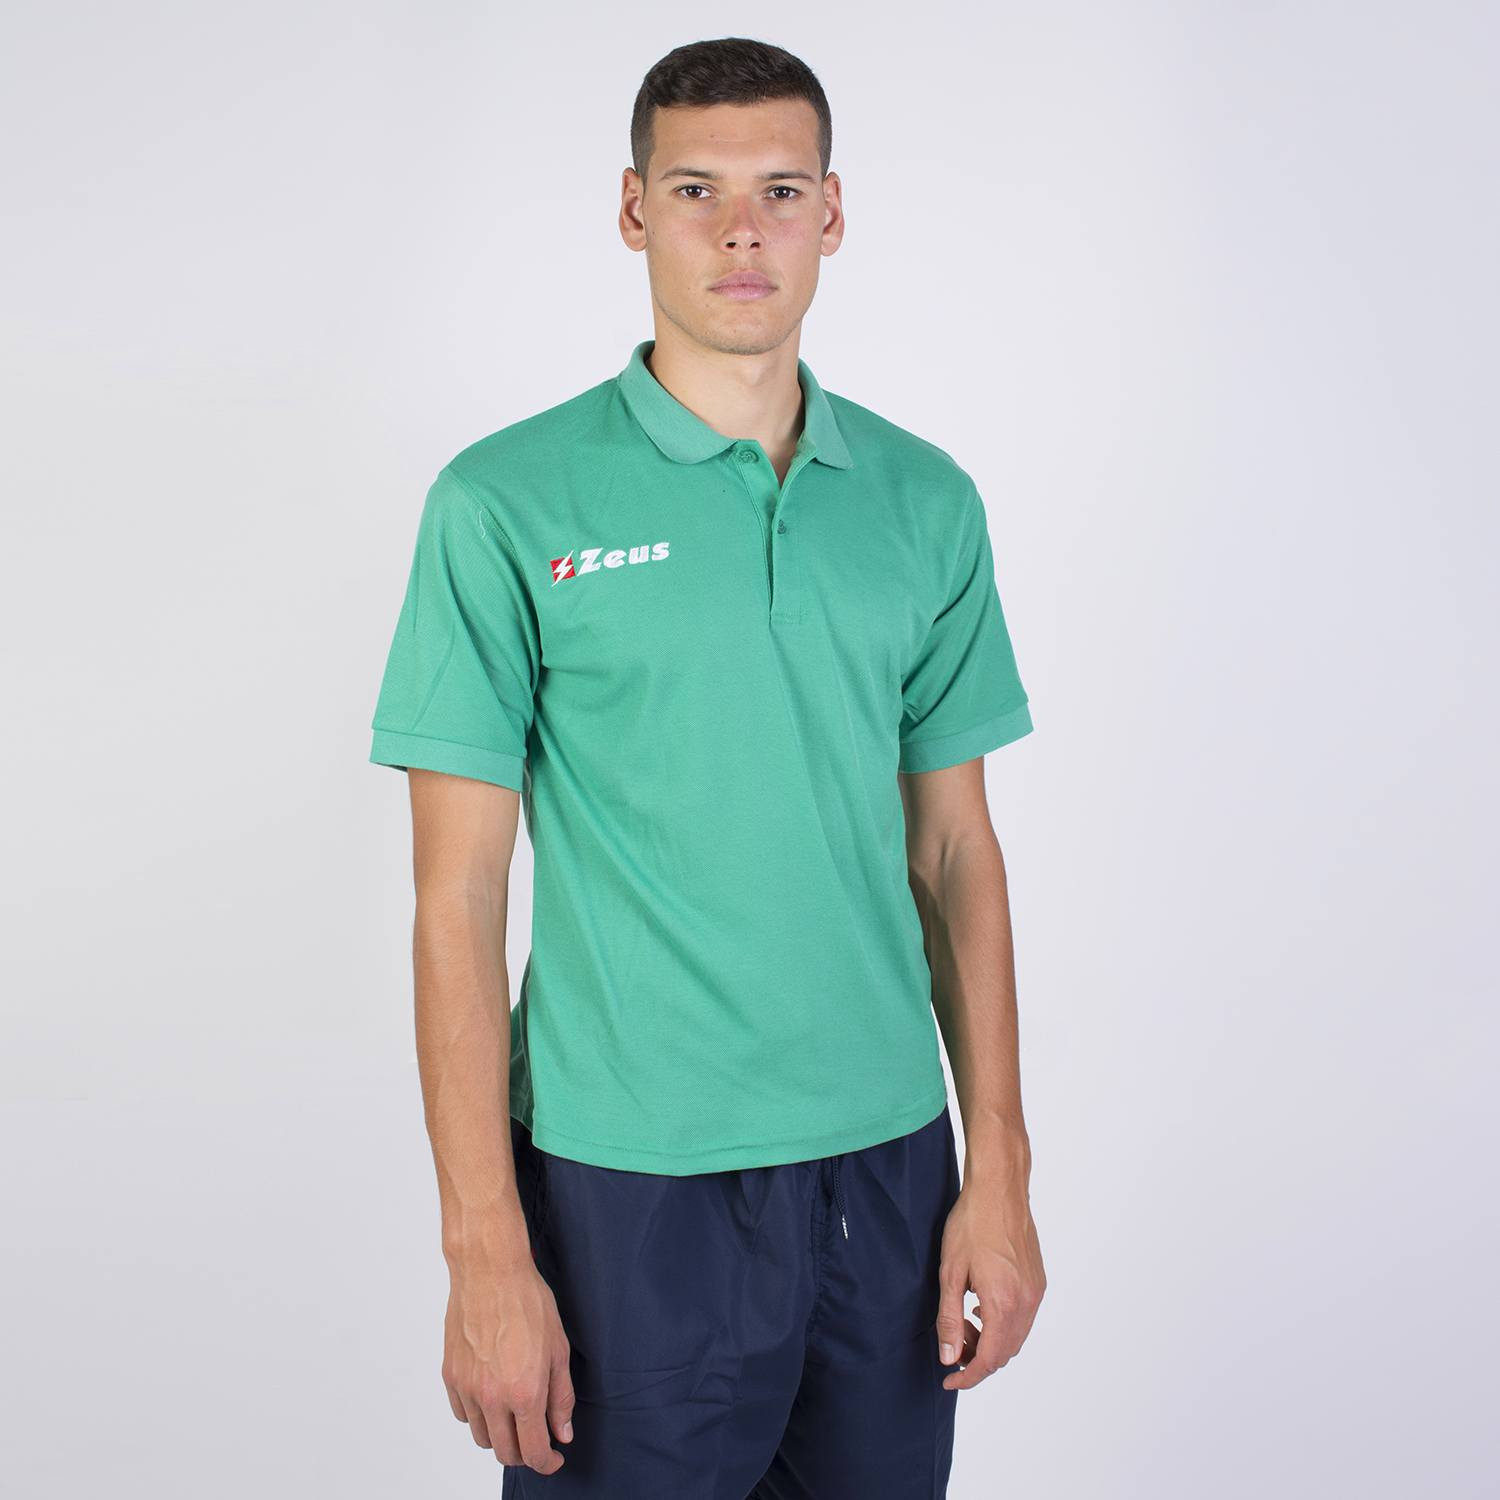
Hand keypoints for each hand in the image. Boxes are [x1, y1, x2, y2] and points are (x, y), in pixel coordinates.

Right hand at [443, 1254, 574, 1472]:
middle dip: (524, 1453)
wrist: (490, 1272)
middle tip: (536, 1438)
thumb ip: (561, 1397)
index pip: (532, 1451)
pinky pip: (462, 1414)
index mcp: (524, 1393)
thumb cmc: (528, 1302)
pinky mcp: (450, 1376)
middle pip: (504, 1452)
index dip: (547, 1462)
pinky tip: (492, 1396)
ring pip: (481, 1436)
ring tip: (514, 1413)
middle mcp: (491, 1397)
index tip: (554, 1458)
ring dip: (500, 1435)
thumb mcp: (559, 1349)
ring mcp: (467, 1388)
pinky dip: (478, 1416)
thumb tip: (562, 1432)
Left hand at [934, 1180, 1045, 1389]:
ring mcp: (1036, 1291)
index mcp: (1004, 1304)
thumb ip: (949, 1318)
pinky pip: (1023, 1317)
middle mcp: (1027, 1302)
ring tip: (963, 1321)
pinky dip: (1002, 1324)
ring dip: (990, 1340)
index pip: (990, 1360)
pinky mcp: (1038, 1280)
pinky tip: (981, 1305)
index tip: (950, 1381)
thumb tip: (948, 1356)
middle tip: (952, 1343)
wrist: (999, 1189)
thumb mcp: (950, 1272)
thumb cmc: (971, 1224)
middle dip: (977, 1357)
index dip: (968, 1376)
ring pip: (1015, 1336)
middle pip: (1006, 1352)